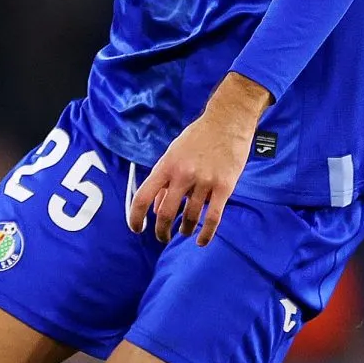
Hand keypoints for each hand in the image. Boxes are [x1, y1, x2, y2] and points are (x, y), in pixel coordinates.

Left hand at [129, 75, 271, 244]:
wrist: (227, 121)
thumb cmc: (197, 137)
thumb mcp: (173, 154)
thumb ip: (163, 180)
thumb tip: (154, 208)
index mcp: (166, 166)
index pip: (142, 197)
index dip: (135, 216)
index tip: (136, 228)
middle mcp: (182, 175)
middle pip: (165, 212)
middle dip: (161, 230)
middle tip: (162, 236)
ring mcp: (204, 181)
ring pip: (190, 217)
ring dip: (185, 229)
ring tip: (184, 232)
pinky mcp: (224, 186)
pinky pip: (213, 217)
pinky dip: (206, 233)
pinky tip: (201, 241)